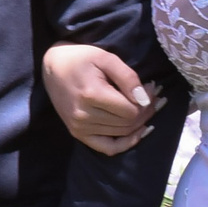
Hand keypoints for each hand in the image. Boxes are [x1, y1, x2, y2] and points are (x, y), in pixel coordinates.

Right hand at [42, 42, 160, 154]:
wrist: (52, 67)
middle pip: (127, 123)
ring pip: (121, 133)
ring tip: (148, 108)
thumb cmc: (80, 58)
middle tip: (155, 98)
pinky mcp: (78, 134)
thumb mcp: (105, 58)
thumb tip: (145, 99)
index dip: (147, 101)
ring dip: (139, 123)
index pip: (130, 110)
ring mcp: (79, 128)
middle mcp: (84, 116)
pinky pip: (108, 148)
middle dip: (146, 111)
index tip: (152, 88)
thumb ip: (127, 77)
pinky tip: (138, 133)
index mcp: (91, 95)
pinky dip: (126, 144)